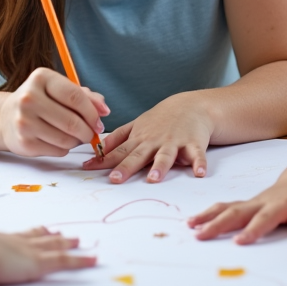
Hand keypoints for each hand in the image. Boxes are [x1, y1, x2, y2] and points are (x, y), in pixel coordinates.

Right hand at [0, 68, 108, 156]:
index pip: (75, 96)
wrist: (6, 117)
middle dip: (88, 131)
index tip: (99, 121)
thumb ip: (85, 96)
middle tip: (91, 132)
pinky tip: (59, 140)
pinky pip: (57, 150)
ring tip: (75, 136)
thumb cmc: (40, 101)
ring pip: (66, 139)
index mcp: (41, 78)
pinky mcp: (24, 143)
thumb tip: (104, 109)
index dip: (92, 112)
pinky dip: (65, 148)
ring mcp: (24, 121)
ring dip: (77, 141)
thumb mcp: (60, 90)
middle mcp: (29, 98)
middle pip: (72, 121)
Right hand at [0, 227, 96, 284]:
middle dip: (53, 234)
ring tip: (78, 241)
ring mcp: (30, 251)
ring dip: (68, 243)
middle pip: (41, 237)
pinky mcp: (38, 264)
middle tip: (63, 231)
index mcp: (2, 239)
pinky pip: (65, 262)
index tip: (42, 227)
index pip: (22, 234)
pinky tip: (92, 259)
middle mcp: (19, 242)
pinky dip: (80, 260)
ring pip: (55, 246)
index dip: (34, 232)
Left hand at [83, 93, 212, 183]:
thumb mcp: (137, 126)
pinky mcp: (194, 144)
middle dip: (127, 167)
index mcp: (140, 139)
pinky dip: (199, 163)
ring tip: (153, 178)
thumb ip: (118, 138)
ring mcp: (174, 142)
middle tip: (115, 179)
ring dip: (160, 166)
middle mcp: (155, 141)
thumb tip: (97, 149)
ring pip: (166, 155)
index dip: (103, 160)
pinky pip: (197, 155)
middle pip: (138, 155)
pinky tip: (199, 173)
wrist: (191, 106)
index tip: (87, 168)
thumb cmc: (161, 120)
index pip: (119, 151)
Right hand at [187, 171, 286, 243]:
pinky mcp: (246, 204)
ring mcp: (251, 201)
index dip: (252, 230)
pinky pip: (225, 207)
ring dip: (208, 216)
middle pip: (237, 212)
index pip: (264, 218)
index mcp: (279, 204)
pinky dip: (210, 213)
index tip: (238, 242)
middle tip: (201, 236)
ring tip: (191, 226)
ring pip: (226, 207)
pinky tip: (196, 221)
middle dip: (218, 225)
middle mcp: (261, 201)